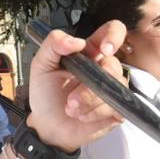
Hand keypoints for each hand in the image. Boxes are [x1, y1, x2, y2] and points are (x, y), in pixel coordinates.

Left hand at [25, 23, 125, 151]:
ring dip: (89, 102)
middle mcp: (104, 68)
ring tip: (72, 110)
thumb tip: (75, 40)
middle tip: (70, 100)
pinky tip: (83, 116)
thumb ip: (53, 45)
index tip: (104, 49)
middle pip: (112, 66)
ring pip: (114, 89)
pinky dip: (96, 113)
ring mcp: (113, 88)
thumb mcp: (41, 66)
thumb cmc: (46, 95)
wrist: (48, 126)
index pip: (112, 32)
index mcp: (89, 52)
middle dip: (88, 87)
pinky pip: (116, 106)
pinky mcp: (118, 107)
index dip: (114, 36)